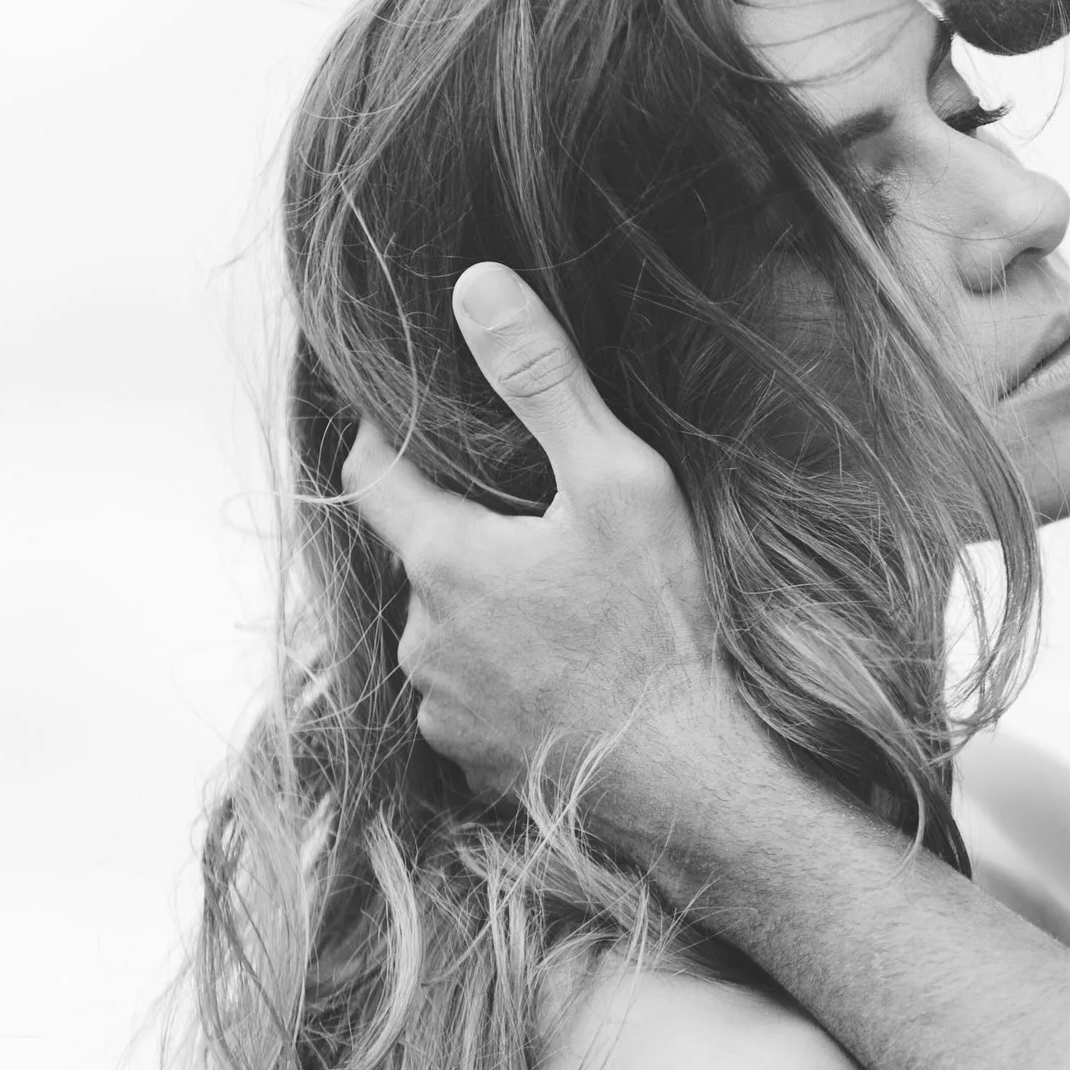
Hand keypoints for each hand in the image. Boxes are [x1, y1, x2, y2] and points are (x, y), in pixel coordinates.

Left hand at [342, 262, 730, 808]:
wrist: (700, 784)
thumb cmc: (665, 627)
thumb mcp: (617, 481)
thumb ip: (542, 381)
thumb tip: (475, 286)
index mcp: (444, 560)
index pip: (369, 472)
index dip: (390, 431)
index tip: (422, 412)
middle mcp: (424, 641)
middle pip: (418, 554)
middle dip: (464, 527)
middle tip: (542, 516)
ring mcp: (447, 713)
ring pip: (446, 631)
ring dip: (487, 609)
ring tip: (570, 601)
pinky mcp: (478, 768)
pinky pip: (473, 699)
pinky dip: (508, 676)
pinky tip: (574, 669)